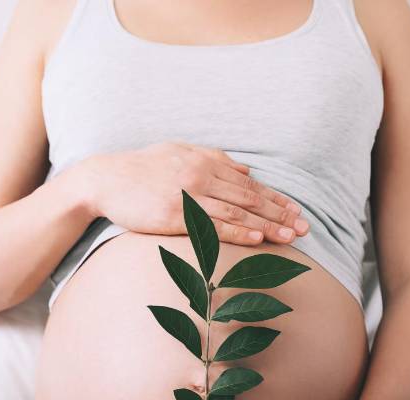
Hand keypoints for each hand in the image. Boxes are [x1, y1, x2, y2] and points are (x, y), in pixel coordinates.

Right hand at [77, 141, 310, 244]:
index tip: (297, 211)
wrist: (104, 179)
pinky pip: (212, 224)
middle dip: (280, 213)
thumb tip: (245, 170)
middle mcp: (201, 176)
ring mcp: (188, 195)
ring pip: (237, 211)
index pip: (249, 184)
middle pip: (249, 197)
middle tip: (305, 227)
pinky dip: (237, 231)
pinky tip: (256, 238)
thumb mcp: (179, 153)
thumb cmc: (140, 169)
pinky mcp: (174, 214)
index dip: (276, 198)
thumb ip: (213, 159)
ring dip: (266, 225)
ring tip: (290, 236)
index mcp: (205, 161)